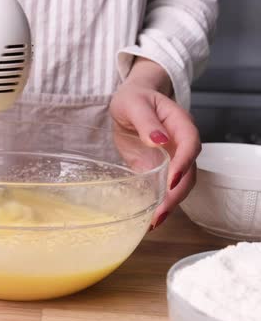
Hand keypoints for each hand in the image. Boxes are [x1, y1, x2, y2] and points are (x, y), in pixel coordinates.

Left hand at [110, 57, 200, 229]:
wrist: (129, 102)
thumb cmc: (133, 99)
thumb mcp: (134, 104)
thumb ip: (146, 121)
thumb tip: (159, 139)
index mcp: (180, 124)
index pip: (190, 145)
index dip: (184, 163)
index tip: (172, 180)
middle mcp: (180, 144)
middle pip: (188, 172)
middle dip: (176, 193)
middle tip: (160, 212)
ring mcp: (172, 158)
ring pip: (179, 184)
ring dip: (170, 203)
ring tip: (154, 221)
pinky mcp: (159, 169)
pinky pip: (163, 188)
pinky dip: (158, 202)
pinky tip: (148, 218)